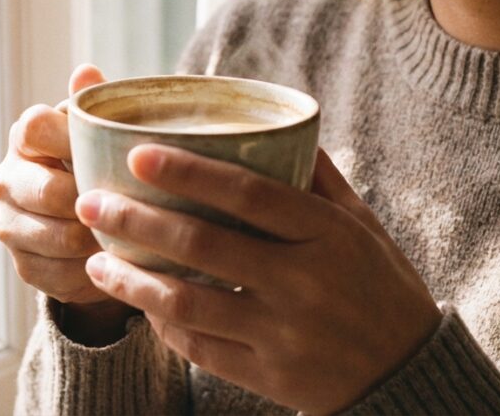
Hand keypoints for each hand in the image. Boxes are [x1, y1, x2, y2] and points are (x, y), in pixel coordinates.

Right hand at [0, 64, 137, 344]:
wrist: (92, 218)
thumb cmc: (101, 161)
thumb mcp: (103, 132)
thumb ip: (94, 105)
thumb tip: (86, 71)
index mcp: (25, 136)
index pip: (35, 127)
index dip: (71, 138)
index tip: (107, 149)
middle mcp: (9, 179)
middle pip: (47, 191)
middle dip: (92, 200)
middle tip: (133, 203)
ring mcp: (10, 225)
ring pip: (56, 237)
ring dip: (97, 239)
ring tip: (132, 235)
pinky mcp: (23, 266)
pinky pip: (60, 274)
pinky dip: (92, 271)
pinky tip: (116, 261)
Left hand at [75, 145, 442, 414]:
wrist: (409, 373)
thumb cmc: (381, 285)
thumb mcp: (362, 225)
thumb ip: (318, 178)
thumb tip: (275, 123)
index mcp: (327, 234)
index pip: (248, 194)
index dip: (188, 172)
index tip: (137, 154)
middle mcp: (304, 281)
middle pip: (204, 244)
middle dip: (137, 220)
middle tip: (90, 202)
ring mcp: (283, 333)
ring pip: (189, 302)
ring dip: (133, 280)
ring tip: (95, 259)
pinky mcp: (268, 376)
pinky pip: (201, 348)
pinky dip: (163, 324)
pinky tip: (139, 302)